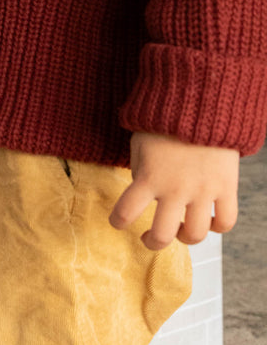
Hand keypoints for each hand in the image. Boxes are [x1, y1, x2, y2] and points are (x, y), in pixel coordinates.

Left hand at [109, 131, 239, 250]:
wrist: (202, 102)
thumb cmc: (165, 122)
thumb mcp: (140, 144)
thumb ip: (140, 171)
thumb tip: (144, 194)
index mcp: (149, 176)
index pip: (125, 213)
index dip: (117, 222)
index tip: (118, 222)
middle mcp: (176, 189)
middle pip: (162, 236)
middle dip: (152, 242)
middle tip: (148, 236)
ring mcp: (203, 190)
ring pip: (196, 234)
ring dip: (184, 237)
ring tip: (179, 228)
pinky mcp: (226, 187)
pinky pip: (226, 221)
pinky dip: (217, 226)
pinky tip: (208, 218)